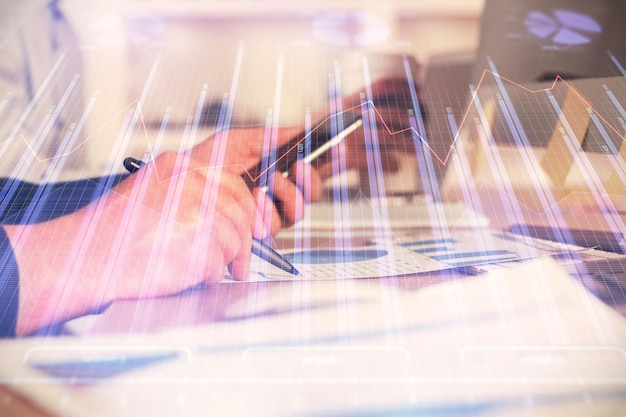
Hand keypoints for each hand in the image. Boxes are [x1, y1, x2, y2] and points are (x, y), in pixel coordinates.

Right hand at [6, 126, 322, 334]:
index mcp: (181, 166)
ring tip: (199, 260)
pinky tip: (191, 270)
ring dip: (228, 255)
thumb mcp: (151, 193)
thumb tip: (233, 199)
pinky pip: (231, 259)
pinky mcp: (206, 241)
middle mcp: (194, 181)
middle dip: (244, 225)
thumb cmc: (111, 234)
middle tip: (229, 240)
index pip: (240, 143)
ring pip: (242, 232)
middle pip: (245, 200)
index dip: (271, 139)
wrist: (80, 259)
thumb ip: (194, 191)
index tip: (294, 133)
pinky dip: (216, 272)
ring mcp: (201, 209)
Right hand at [314, 78, 422, 179]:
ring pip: (377, 134)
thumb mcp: (332, 128)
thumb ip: (355, 126)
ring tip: (416, 148)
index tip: (420, 90)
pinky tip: (394, 166)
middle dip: (406, 121)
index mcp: (342, 106)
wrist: (278, 157)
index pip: (378, 88)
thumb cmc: (306, 146)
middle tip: (424, 129)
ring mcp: (336, 133)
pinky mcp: (332, 154)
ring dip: (400, 142)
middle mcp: (339, 115)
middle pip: (382, 112)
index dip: (401, 88)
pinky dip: (380, 161)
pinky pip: (362, 156)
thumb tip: (383, 129)